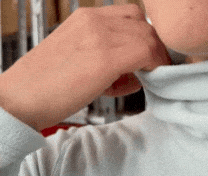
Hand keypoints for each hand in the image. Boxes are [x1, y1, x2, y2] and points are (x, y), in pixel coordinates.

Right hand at [0, 4, 170, 130]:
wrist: (21, 97)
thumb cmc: (48, 86)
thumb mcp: (80, 63)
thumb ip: (110, 64)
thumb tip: (139, 75)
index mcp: (85, 18)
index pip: (130, 15)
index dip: (146, 36)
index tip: (151, 58)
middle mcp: (92, 20)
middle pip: (142, 22)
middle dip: (154, 45)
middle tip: (156, 69)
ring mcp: (99, 36)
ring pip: (148, 36)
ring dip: (156, 57)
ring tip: (151, 78)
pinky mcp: (104, 57)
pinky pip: (146, 52)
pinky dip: (155, 65)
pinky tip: (148, 80)